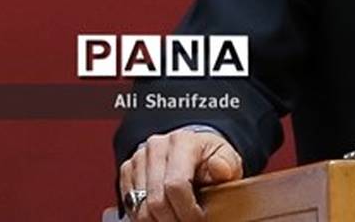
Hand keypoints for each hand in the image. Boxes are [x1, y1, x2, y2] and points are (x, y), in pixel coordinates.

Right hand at [118, 129, 241, 220]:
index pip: (176, 185)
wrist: (193, 149)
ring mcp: (139, 158)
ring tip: (177, 221)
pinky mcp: (127, 170)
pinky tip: (162, 217)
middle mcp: (156, 147)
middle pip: (156, 200)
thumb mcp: (227, 158)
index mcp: (182, 141)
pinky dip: (145, 217)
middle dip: (173, 221)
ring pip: (140, 207)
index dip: (187, 210)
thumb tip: (220, 168)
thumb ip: (227, 165)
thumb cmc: (210, 157)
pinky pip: (130, 205)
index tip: (199, 220)